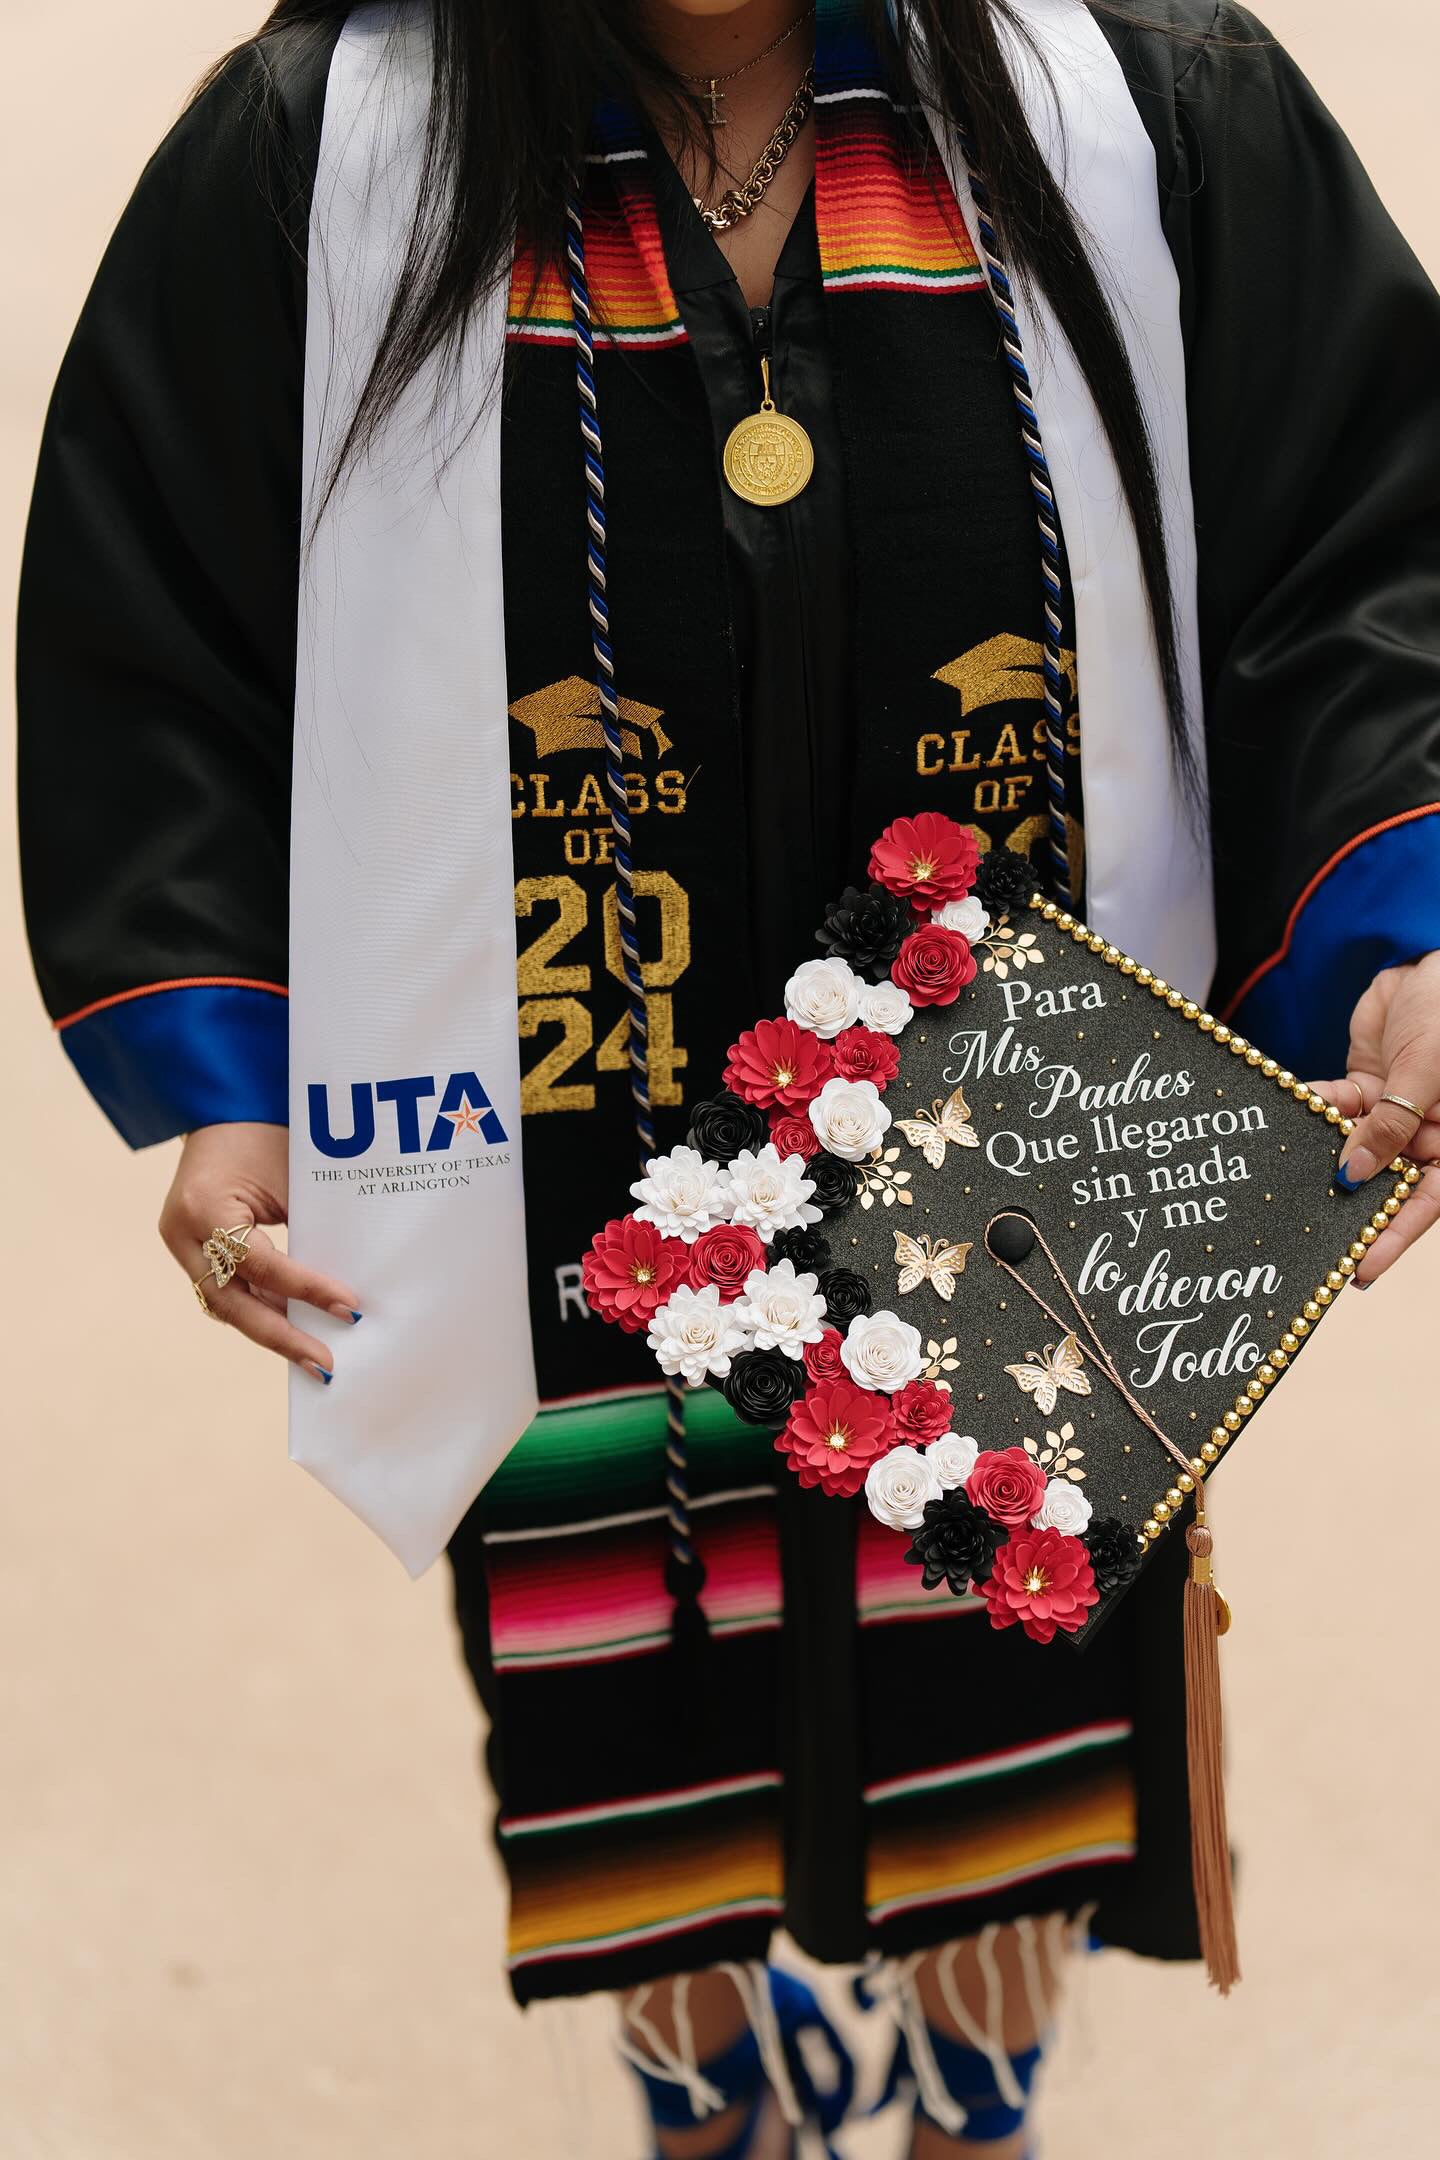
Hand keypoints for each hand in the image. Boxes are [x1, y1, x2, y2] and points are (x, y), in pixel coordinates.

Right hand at [159, 1122, 361, 1379]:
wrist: (224, 1107)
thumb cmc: (265, 1132)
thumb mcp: (290, 1176)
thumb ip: (307, 1229)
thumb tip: (343, 1289)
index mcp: (205, 1207)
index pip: (261, 1264)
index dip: (307, 1289)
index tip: (349, 1308)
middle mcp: (182, 1233)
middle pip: (232, 1303)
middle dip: (282, 1337)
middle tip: (324, 1365)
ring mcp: (179, 1244)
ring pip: (226, 1306)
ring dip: (272, 1329)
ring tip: (315, 1355)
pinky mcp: (189, 1250)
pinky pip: (227, 1291)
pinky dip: (261, 1308)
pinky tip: (295, 1326)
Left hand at [1310, 952, 1439, 1287]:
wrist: (1432, 961)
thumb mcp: (1426, 1070)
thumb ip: (1390, 1120)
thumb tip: (1352, 1174)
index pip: (1425, 1204)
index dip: (1393, 1238)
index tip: (1360, 1270)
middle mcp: (1427, 1132)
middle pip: (1385, 1183)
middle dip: (1349, 1210)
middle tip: (1309, 1243)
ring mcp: (1396, 1109)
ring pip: (1354, 1147)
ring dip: (1323, 1159)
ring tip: (1288, 1187)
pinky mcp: (1368, 1084)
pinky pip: (1337, 1105)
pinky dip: (1315, 1108)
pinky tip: (1291, 1111)